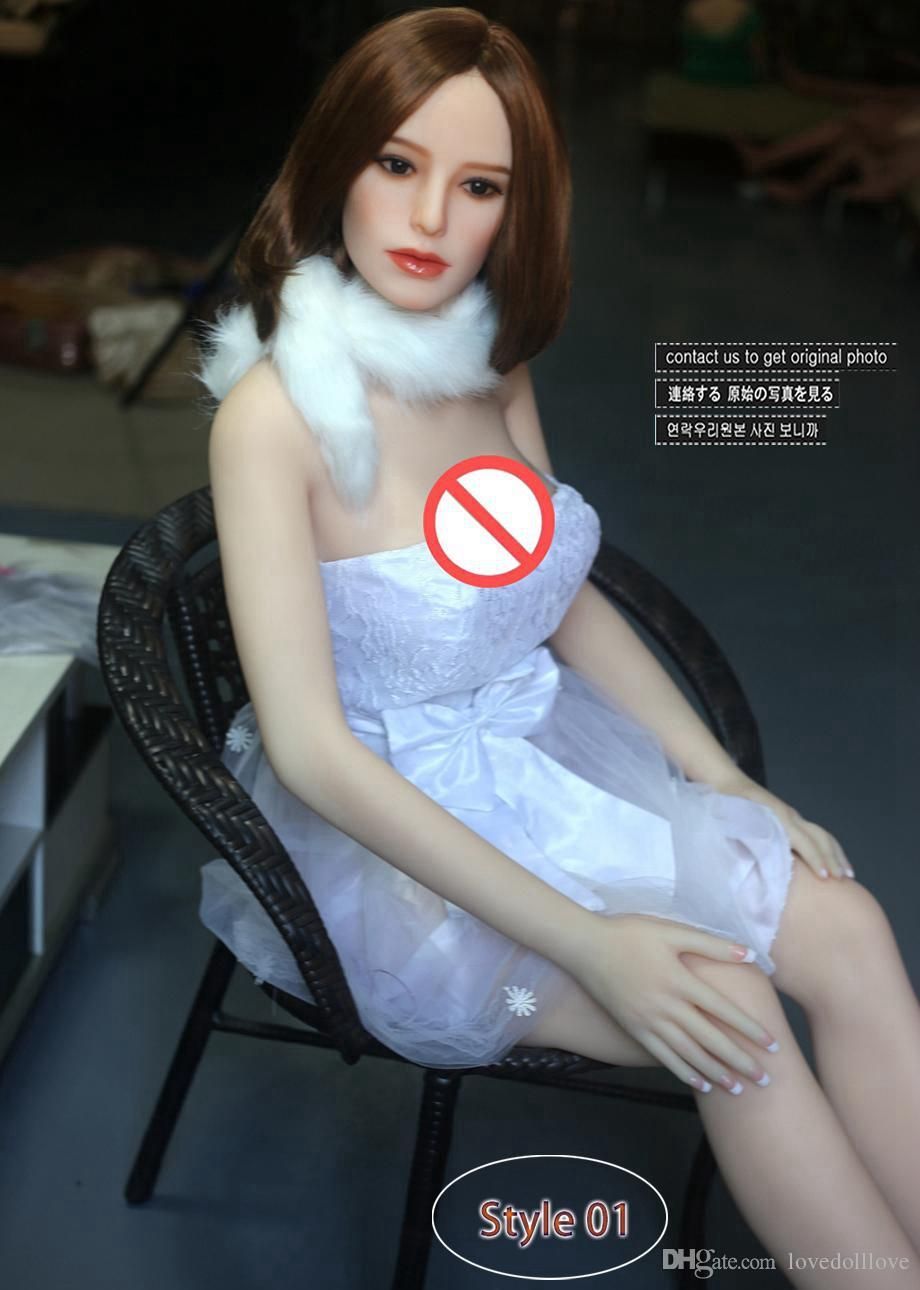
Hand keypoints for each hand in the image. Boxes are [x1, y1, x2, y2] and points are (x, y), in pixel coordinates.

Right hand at [572, 914, 776, 1094]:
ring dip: (716, 1073)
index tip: (772, 1044)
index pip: (722, 1010)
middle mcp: (667, 1006)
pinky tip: (701, 1084)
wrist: (585, 947)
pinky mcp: (634, 1030)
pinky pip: (663, 1057)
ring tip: (739, 1089)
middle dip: (740, 1061)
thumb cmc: (629, 933)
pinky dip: (684, 1073)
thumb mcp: (670, 930)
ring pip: (689, 1054)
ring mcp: (649, 1022)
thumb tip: (748, 952)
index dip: (749, 1028)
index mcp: (680, 980)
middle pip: (710, 1040)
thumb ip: (709, 943)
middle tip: (766, 1080)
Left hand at [710, 769, 852, 881]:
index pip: (803, 840)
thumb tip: (759, 869)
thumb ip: (747, 842)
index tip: (825, 877)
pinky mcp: (792, 819)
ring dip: (836, 854)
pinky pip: (816, 834)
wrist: (726, 783)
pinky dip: (829, 848)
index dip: (815, 859)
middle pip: (820, 837)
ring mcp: (793, 816)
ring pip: (822, 834)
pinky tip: (834, 862)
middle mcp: (790, 816)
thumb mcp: (733, 825)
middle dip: (833, 858)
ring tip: (848, 874)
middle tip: (843, 880)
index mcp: (777, 817)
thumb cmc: (726, 807)